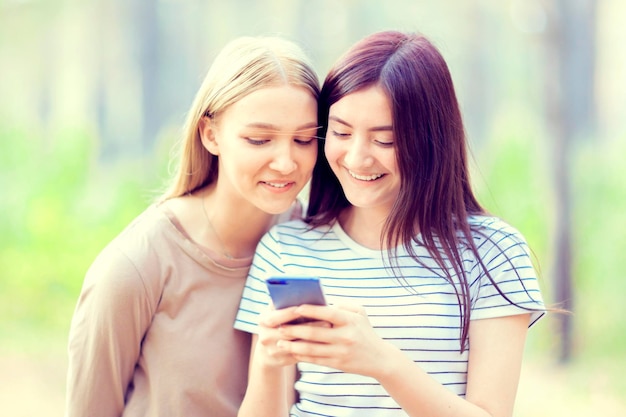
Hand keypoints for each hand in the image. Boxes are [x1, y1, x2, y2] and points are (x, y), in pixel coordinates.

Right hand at [255, 306, 330, 367]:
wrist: (268, 348)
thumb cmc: (278, 321)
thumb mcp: (277, 310)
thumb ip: (284, 301)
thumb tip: (301, 290)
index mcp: (262, 320)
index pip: (274, 317)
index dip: (288, 313)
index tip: (303, 308)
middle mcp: (265, 336)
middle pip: (288, 332)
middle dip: (308, 326)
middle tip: (327, 321)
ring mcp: (273, 350)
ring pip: (297, 344)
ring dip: (314, 338)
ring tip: (330, 331)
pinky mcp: (282, 360)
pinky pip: (300, 355)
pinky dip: (314, 348)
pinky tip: (327, 342)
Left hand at [274, 303, 395, 377]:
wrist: (380, 358)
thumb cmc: (365, 331)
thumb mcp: (359, 314)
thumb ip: (342, 305)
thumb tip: (321, 302)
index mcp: (350, 321)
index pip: (328, 313)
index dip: (311, 310)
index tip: (296, 308)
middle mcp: (345, 337)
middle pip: (315, 333)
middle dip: (295, 330)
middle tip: (280, 326)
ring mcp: (341, 352)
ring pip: (312, 349)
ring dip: (293, 345)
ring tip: (280, 341)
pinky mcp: (338, 364)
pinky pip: (316, 360)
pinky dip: (302, 355)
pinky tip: (292, 351)